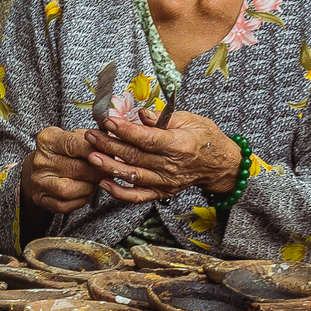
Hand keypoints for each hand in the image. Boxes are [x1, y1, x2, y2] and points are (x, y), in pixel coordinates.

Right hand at [21, 127, 108, 213]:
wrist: (41, 168)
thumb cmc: (63, 151)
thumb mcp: (74, 137)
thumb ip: (92, 140)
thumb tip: (112, 147)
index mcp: (48, 140)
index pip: (74, 145)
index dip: (96, 151)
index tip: (109, 155)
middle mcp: (40, 160)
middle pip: (76, 169)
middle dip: (98, 172)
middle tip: (109, 171)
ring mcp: (39, 181)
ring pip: (69, 189)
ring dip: (89, 187)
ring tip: (97, 181)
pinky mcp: (41, 199)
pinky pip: (64, 205)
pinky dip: (81, 200)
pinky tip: (87, 192)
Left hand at [82, 109, 241, 203]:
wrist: (219, 164)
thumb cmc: (204, 137)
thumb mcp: (189, 119)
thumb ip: (163, 117)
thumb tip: (141, 114)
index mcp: (179, 145)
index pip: (147, 139)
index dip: (125, 130)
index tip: (107, 121)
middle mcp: (171, 166)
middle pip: (135, 156)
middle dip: (109, 144)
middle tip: (91, 134)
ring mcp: (166, 182)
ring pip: (132, 176)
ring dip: (109, 167)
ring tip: (91, 156)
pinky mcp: (162, 192)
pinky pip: (138, 196)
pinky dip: (120, 193)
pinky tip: (104, 183)